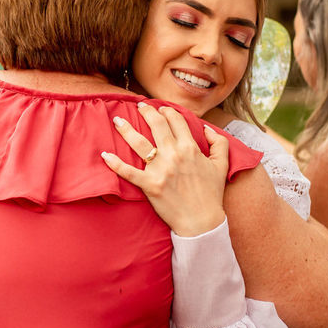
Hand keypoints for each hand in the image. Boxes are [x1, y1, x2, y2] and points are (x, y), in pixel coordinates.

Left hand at [102, 102, 227, 236]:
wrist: (202, 222)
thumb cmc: (211, 194)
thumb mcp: (222, 165)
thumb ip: (218, 143)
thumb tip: (206, 128)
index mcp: (190, 147)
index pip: (176, 120)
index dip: (167, 111)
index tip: (161, 109)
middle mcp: (174, 154)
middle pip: (156, 125)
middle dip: (146, 111)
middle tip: (139, 106)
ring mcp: (160, 169)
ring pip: (139, 143)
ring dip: (126, 129)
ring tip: (117, 121)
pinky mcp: (149, 185)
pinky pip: (128, 172)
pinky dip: (115, 164)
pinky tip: (105, 156)